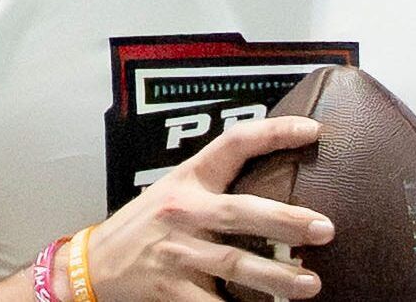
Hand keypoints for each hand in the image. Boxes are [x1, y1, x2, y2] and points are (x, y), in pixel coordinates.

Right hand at [83, 116, 334, 301]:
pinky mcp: (171, 290)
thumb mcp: (175, 192)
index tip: (314, 130)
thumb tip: (278, 184)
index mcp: (189, 179)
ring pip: (235, 263)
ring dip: (277, 277)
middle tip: (325, 229)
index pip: (235, 143)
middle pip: (242, 211)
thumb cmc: (144, 227)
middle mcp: (184, 211)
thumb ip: (216, 187)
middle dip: (287, 220)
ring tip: (310, 284)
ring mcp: (177, 252)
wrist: (90, 267)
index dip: (274, 132)